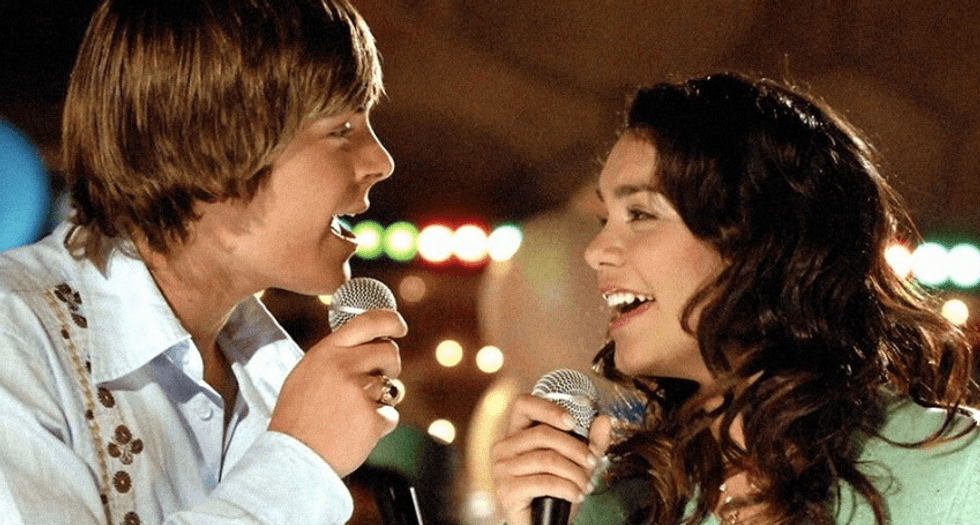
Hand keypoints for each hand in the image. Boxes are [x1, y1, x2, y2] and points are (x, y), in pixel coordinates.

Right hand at [270, 309, 406, 476]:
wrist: (291, 459)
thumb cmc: (297, 418)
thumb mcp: (306, 374)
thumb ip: (335, 357)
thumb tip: (370, 345)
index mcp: (326, 352)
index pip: (367, 322)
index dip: (390, 321)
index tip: (400, 326)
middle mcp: (343, 366)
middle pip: (389, 352)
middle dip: (390, 366)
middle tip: (378, 381)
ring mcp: (358, 392)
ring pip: (391, 387)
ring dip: (379, 401)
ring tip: (351, 416)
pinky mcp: (371, 418)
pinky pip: (390, 415)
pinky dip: (379, 426)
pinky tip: (354, 433)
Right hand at [491, 394, 611, 524]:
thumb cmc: (554, 492)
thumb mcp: (576, 464)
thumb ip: (590, 443)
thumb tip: (604, 420)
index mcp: (515, 434)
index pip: (523, 404)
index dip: (548, 408)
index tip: (572, 422)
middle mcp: (503, 448)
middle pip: (543, 433)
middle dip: (576, 448)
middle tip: (593, 462)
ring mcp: (501, 469)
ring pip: (547, 459)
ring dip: (575, 473)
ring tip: (586, 485)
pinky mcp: (507, 490)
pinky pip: (544, 482)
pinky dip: (568, 488)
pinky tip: (577, 495)